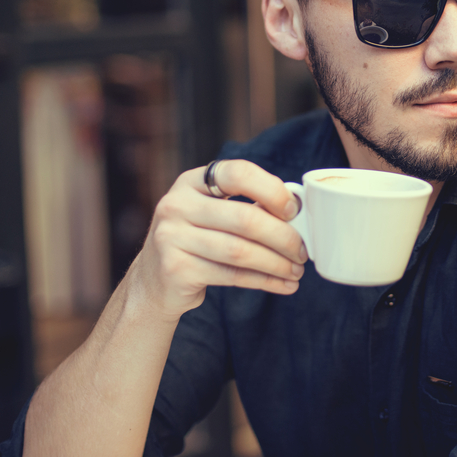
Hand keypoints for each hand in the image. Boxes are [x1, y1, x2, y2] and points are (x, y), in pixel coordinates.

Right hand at [129, 159, 305, 319]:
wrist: (153, 281)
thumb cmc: (198, 240)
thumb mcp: (214, 213)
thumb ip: (249, 207)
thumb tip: (300, 214)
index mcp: (192, 181)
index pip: (238, 173)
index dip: (271, 190)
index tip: (294, 210)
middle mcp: (176, 205)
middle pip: (245, 218)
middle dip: (283, 237)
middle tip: (303, 251)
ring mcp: (171, 237)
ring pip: (241, 251)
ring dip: (277, 263)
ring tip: (297, 271)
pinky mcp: (175, 270)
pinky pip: (232, 275)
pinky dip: (264, 281)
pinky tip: (282, 284)